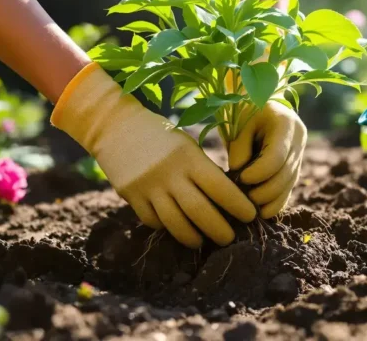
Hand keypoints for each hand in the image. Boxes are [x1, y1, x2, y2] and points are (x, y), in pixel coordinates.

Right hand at [51, 63, 256, 247]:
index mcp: (189, 157)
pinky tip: (176, 228)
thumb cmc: (161, 136)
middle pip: (200, 212)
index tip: (250, 216)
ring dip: (193, 237)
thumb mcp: (186, 146)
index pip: (220, 187)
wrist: (116, 125)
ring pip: (175, 224)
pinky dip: (167, 228)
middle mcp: (169, 173)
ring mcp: (148, 186)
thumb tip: (228, 201)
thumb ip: (203, 171)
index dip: (238, 205)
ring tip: (203, 241)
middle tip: (230, 238)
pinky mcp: (131, 195)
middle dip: (220, 230)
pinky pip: (153, 221)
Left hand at [227, 100, 306, 218]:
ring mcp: (299, 153)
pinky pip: (289, 188)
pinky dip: (276, 202)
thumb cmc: (243, 110)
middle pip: (286, 173)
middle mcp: (298, 139)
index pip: (277, 156)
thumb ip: (239, 147)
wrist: (256, 105)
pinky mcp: (294, 165)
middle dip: (265, 191)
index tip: (240, 178)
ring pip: (289, 184)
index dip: (260, 172)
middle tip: (243, 200)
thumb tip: (239, 173)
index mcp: (286, 123)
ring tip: (250, 208)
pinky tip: (263, 212)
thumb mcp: (238, 122)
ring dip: (270, 200)